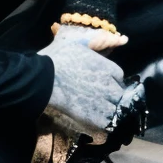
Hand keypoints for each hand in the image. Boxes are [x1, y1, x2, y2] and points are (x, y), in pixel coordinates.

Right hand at [37, 24, 127, 142]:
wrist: (43, 79)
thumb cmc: (57, 59)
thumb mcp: (77, 44)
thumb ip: (96, 41)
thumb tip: (119, 38)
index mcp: (107, 67)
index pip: (118, 76)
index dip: (110, 80)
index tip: (101, 82)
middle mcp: (109, 84)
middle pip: (119, 94)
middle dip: (112, 96)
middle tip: (99, 98)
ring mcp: (103, 101)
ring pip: (116, 109)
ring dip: (109, 110)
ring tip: (97, 111)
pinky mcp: (95, 116)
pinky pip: (107, 123)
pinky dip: (103, 123)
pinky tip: (94, 120)